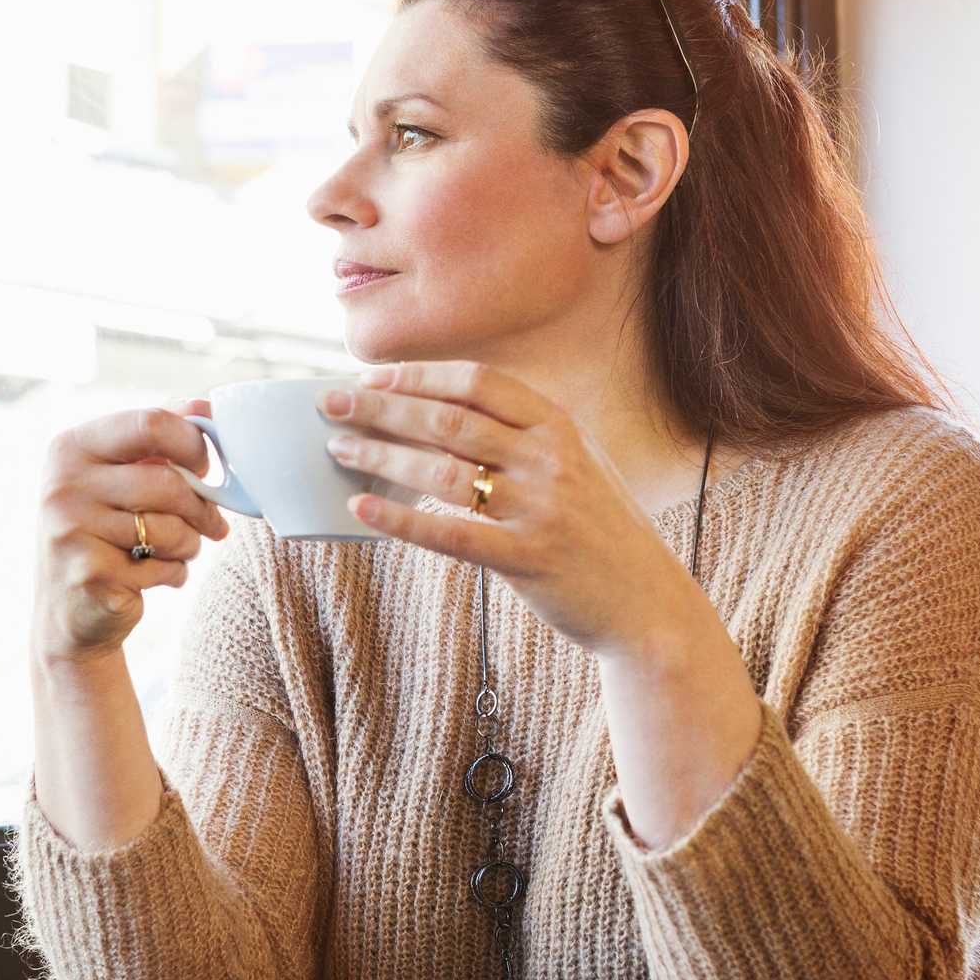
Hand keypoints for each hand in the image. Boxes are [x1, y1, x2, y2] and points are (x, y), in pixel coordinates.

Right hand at [31, 398, 230, 671]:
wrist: (69, 614)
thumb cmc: (104, 535)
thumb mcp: (120, 478)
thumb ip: (159, 439)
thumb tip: (205, 406)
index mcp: (72, 447)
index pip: (151, 423)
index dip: (193, 443)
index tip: (206, 466)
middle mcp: (62, 484)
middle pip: (168, 482)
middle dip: (202, 508)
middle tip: (213, 524)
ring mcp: (70, 531)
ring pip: (171, 528)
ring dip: (189, 545)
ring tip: (176, 551)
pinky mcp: (89, 575)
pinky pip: (163, 568)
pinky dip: (173, 575)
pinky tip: (152, 577)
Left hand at [319, 361, 697, 658]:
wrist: (648, 604)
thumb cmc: (602, 534)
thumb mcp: (578, 466)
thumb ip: (526, 439)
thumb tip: (448, 417)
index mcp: (561, 427)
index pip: (478, 382)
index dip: (419, 375)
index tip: (372, 377)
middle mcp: (551, 459)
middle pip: (449, 418)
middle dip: (382, 406)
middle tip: (331, 403)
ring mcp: (541, 508)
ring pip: (441, 470)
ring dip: (381, 455)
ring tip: (339, 449)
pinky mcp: (527, 559)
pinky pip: (449, 533)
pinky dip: (400, 519)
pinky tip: (362, 507)